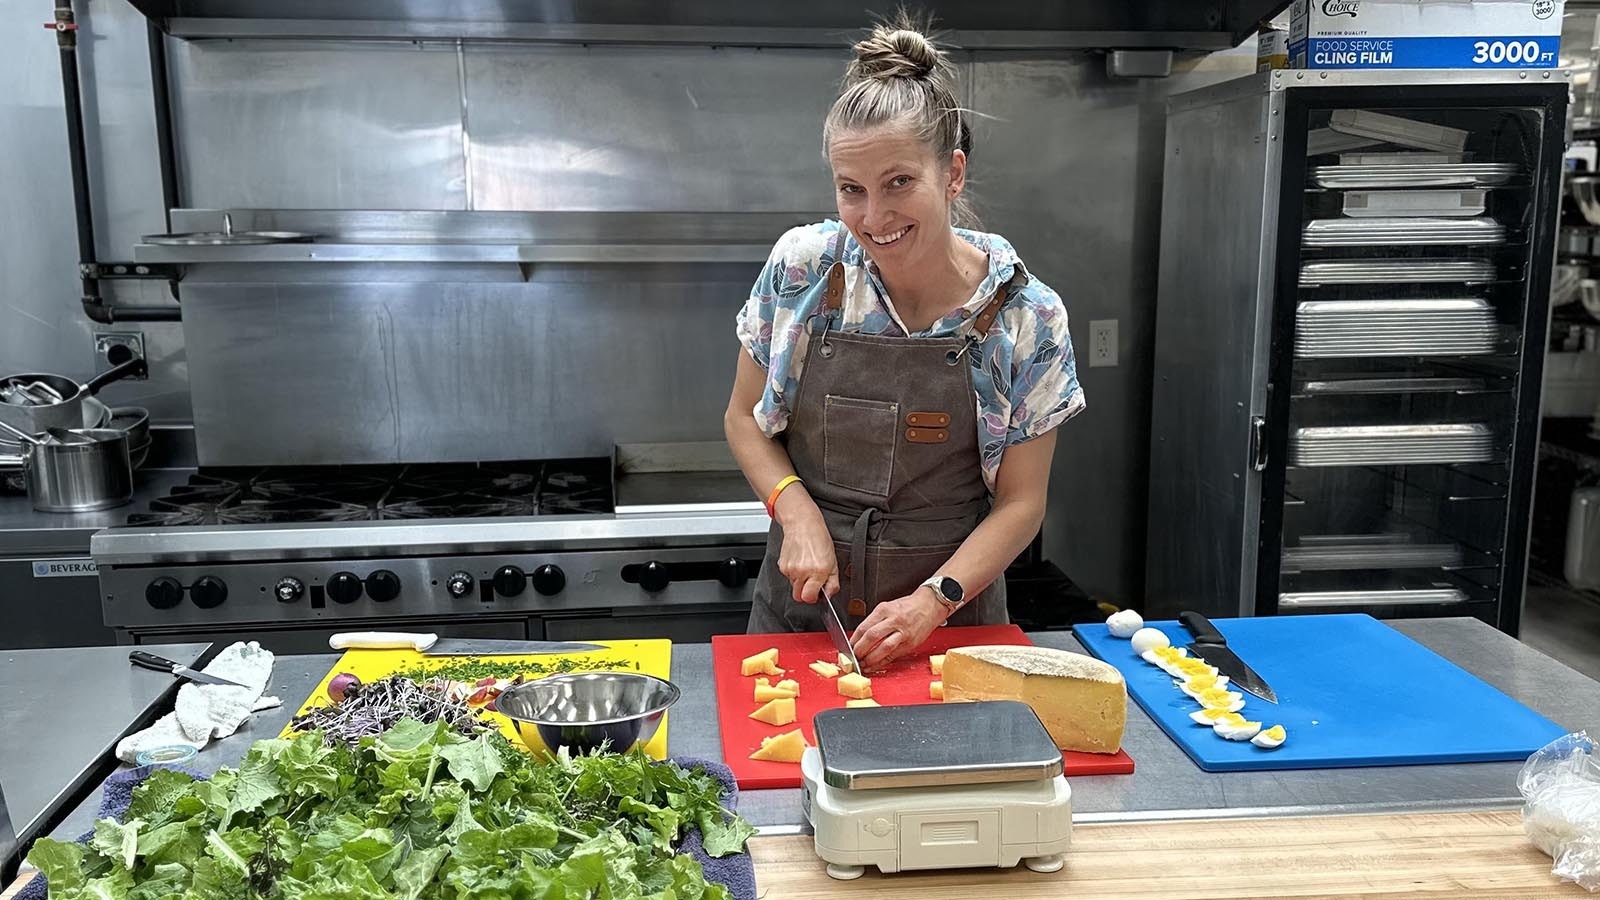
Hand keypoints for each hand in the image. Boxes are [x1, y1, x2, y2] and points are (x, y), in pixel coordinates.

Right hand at [774, 488, 838, 603]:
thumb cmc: (819, 539)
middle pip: (798, 597)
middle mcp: (803, 571)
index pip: (809, 598)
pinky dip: (794, 573)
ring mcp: (791, 569)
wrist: (802, 523)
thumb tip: (829, 595)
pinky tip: (800, 562)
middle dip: (805, 592)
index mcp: (818, 571)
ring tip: (807, 567)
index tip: (817, 593)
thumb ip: (833, 582)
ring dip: (800, 581)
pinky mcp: (782, 565)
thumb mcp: (833, 561)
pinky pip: (788, 577)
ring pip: (793, 586)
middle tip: (812, 583)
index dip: (813, 598)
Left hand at [851, 587, 946, 669]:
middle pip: (872, 637)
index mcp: (885, 610)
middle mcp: (894, 620)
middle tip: (853, 657)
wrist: (930, 606)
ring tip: (862, 663)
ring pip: (883, 648)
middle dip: (860, 650)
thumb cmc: (907, 607)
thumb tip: (860, 637)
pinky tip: (874, 665)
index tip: (848, 647)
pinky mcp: (910, 643)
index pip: (865, 626)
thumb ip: (875, 621)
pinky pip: (893, 655)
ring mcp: (903, 633)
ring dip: (870, 658)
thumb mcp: (888, 607)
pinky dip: (882, 662)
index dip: (854, 639)